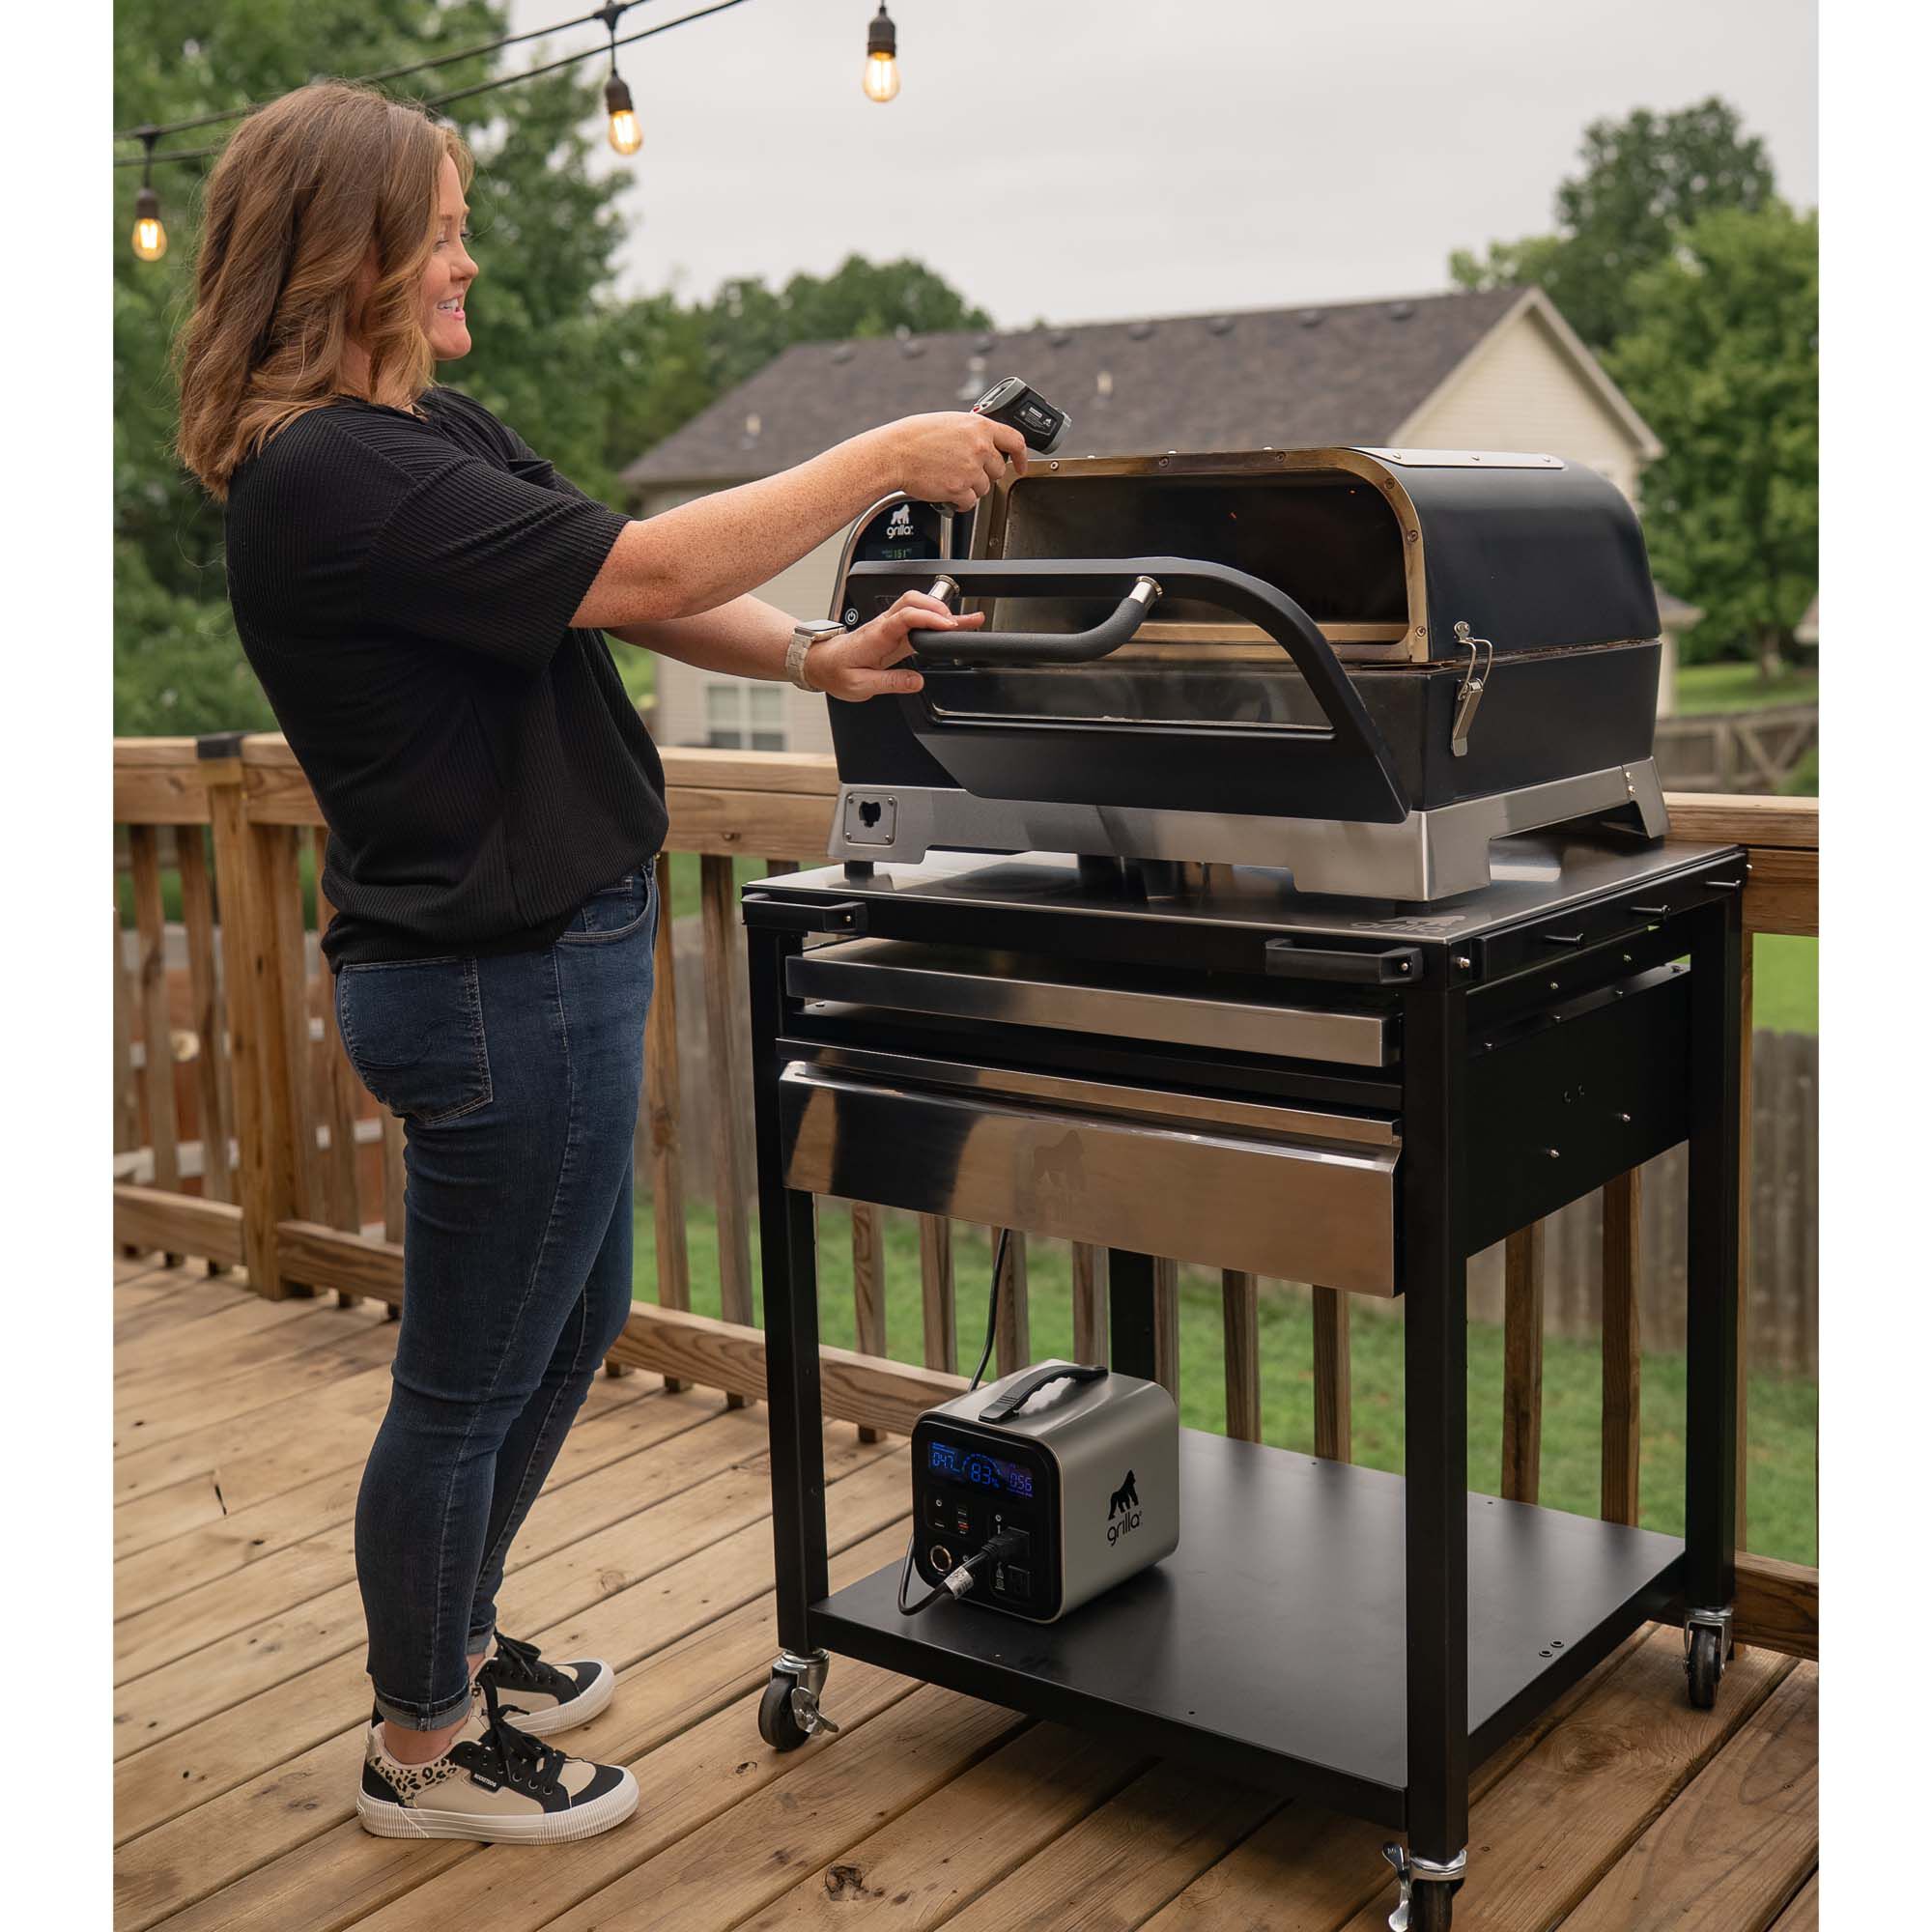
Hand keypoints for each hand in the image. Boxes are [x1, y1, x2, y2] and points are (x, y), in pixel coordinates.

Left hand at [804, 591, 984, 700]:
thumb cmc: (836, 671)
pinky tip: (949, 626)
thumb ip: (890, 682)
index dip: (929, 619)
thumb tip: (916, 682)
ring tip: (965, 622)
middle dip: (941, 608)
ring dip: (940, 609)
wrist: (820, 662)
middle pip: (914, 600)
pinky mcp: (892, 630)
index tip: (949, 627)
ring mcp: (888, 625)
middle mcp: (883, 625)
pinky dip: (934, 618)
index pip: (906, 617)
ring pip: (916, 604)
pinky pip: (915, 617)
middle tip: (964, 622)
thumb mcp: (860, 685)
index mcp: (876, 636)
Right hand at [887, 411, 1027, 510]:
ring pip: (984, 488)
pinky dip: (959, 501)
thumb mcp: (951, 423)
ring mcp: (970, 469)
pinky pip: (969, 502)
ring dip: (970, 487)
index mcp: (979, 426)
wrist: (895, 453)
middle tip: (965, 470)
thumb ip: (973, 432)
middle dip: (985, 474)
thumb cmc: (916, 437)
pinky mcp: (959, 489)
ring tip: (949, 476)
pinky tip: (947, 490)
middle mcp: (979, 447)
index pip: (1015, 441)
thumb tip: (985, 443)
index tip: (1021, 465)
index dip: (1022, 456)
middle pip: (998, 471)